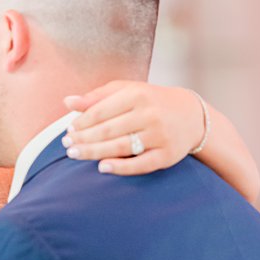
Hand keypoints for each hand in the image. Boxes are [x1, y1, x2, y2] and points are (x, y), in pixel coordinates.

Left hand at [63, 82, 204, 175]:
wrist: (192, 116)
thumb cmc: (150, 102)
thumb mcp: (126, 91)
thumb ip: (96, 97)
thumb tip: (67, 102)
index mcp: (138, 95)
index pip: (101, 112)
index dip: (81, 123)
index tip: (69, 130)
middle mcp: (150, 114)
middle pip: (108, 130)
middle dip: (83, 139)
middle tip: (66, 145)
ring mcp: (160, 135)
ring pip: (121, 147)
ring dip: (94, 152)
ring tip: (74, 154)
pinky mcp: (167, 155)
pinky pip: (141, 164)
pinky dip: (121, 167)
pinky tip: (102, 167)